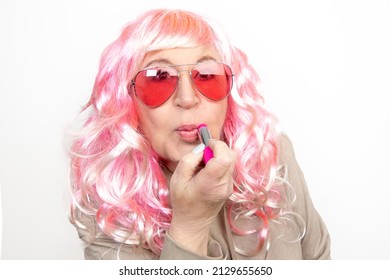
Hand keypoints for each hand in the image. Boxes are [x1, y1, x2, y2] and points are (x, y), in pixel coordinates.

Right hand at [168, 139, 235, 254]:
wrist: (192, 223)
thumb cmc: (182, 202)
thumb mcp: (177, 179)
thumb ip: (189, 160)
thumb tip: (202, 147)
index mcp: (210, 183)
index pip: (224, 157)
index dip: (217, 145)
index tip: (206, 145)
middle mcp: (224, 184)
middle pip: (231, 156)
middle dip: (218, 148)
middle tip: (203, 153)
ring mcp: (229, 186)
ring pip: (231, 160)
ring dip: (219, 155)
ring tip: (204, 164)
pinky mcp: (230, 187)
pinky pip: (229, 167)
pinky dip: (220, 163)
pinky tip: (207, 171)